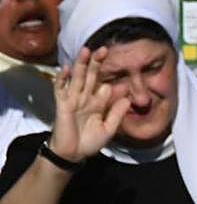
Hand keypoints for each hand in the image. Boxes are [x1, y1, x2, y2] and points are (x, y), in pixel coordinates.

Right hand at [47, 47, 130, 163]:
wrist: (73, 154)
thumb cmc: (89, 142)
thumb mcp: (109, 129)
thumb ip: (117, 114)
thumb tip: (128, 99)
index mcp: (98, 104)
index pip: (107, 88)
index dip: (115, 82)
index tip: (125, 75)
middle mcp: (86, 98)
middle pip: (91, 77)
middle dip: (97, 64)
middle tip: (105, 49)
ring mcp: (73, 100)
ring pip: (78, 78)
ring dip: (81, 64)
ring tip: (86, 50)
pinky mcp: (62, 104)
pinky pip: (61, 89)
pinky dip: (63, 78)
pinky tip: (67, 68)